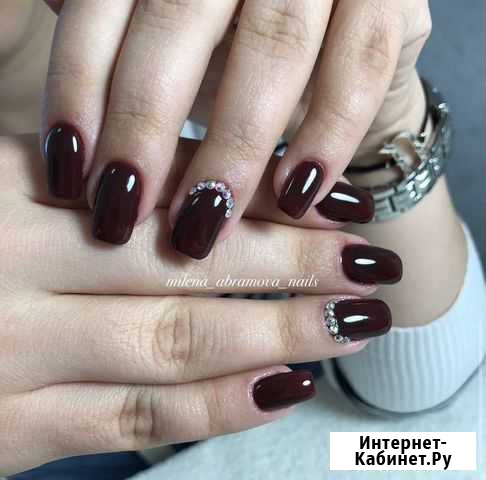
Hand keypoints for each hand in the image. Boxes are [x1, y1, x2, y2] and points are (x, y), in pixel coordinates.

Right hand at [0, 134, 400, 474]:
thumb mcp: (18, 185)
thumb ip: (107, 182)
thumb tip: (212, 185)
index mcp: (20, 183)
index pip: (179, 187)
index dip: (269, 200)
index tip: (342, 210)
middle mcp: (21, 260)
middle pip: (193, 259)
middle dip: (296, 265)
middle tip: (371, 265)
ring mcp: (16, 350)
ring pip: (178, 339)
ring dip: (280, 333)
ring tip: (353, 326)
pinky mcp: (10, 428)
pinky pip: (135, 419)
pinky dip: (217, 407)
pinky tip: (285, 387)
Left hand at [41, 0, 430, 257]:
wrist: (334, 30)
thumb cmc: (236, 44)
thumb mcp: (175, 48)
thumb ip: (127, 65)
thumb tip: (74, 140)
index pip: (101, 8)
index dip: (79, 93)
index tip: (72, 176)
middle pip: (178, 22)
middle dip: (145, 126)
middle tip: (123, 213)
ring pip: (274, 49)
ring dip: (235, 148)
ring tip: (202, 226)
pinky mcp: (386, 0)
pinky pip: (360, 67)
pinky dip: (329, 135)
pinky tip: (297, 198)